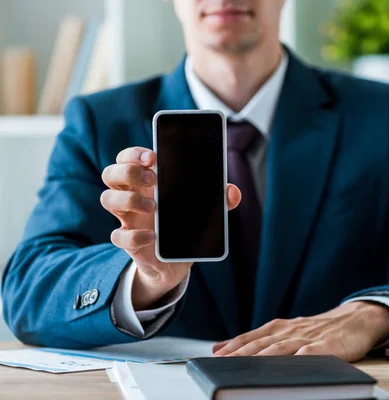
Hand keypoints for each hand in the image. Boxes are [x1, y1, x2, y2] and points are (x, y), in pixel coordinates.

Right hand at [100, 146, 240, 309]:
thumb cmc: (186, 224)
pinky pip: (117, 235)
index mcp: (147, 182)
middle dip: (127, 171)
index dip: (133, 154)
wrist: (176, 262)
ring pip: (106, 199)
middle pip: (110, 173)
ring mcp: (128, 218)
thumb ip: (220, 200)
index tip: (152, 157)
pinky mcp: (128, 242)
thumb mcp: (205, 211)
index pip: (128, 158)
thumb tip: (233, 191)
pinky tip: (153, 236)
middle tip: (153, 179)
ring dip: (128, 199)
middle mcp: (132, 195)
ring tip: (154, 207)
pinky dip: (134, 235)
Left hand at [212, 301, 388, 361]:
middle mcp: (290, 331)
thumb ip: (257, 340)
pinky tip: (291, 365)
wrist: (355, 320)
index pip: (250, 338)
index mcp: (279, 328)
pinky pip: (312, 353)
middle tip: (221, 364)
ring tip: (246, 368)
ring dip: (262, 358)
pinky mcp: (328, 346)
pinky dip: (300, 358)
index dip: (232, 347)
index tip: (214, 357)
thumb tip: (221, 347)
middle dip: (240, 355)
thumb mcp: (286, 331)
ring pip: (281, 349)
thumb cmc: (319, 329)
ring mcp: (308, 338)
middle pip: (261, 344)